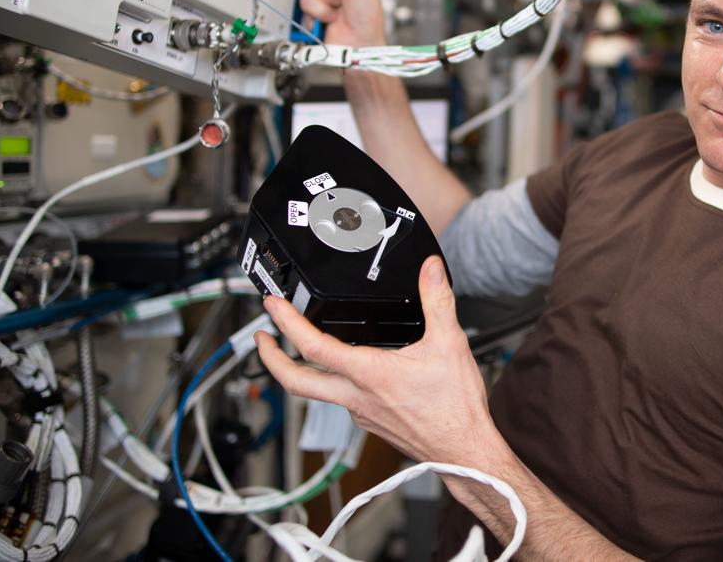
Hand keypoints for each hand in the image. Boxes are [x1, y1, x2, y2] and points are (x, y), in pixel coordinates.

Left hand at [255, 257, 496, 465]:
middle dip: (270, 358)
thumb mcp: (449, 343)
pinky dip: (332, 382)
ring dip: (300, 370)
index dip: (287, 323)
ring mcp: (360, 413)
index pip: (313, 347)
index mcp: (368, 374)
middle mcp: (356, 397)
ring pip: (317, 392)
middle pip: (295, 382)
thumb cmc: (454, 408)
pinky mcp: (370, 422)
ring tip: (298, 348)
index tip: (272, 306)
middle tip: (260, 338)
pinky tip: (347, 369)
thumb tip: (430, 270)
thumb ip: (437, 300)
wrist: (462, 452)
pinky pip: (340, 400)